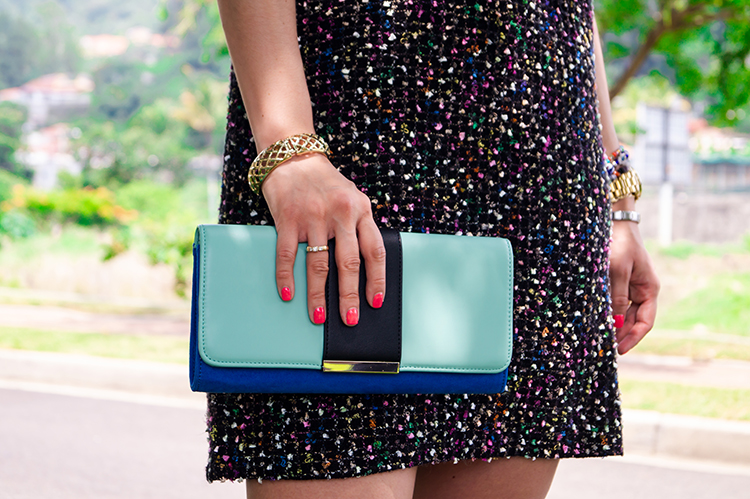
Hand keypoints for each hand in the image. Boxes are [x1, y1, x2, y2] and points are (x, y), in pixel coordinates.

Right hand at [261, 153, 385, 325]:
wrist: (293, 156)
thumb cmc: (325, 183)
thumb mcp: (351, 198)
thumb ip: (358, 226)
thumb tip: (364, 268)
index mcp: (360, 209)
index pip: (374, 250)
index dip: (377, 279)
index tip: (376, 302)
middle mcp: (339, 213)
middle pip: (348, 262)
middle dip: (350, 295)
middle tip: (350, 319)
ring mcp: (313, 216)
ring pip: (318, 264)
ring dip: (318, 294)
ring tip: (319, 316)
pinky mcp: (287, 218)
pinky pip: (288, 254)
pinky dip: (287, 277)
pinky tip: (289, 294)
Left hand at [609, 220, 659, 353]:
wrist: (614, 221)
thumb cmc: (619, 244)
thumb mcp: (618, 271)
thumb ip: (617, 297)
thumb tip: (615, 323)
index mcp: (649, 289)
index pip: (645, 322)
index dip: (633, 337)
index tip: (619, 350)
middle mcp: (642, 290)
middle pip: (633, 320)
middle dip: (621, 334)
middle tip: (604, 348)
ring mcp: (630, 286)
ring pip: (622, 312)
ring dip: (613, 324)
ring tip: (599, 337)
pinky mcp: (618, 281)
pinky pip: (614, 302)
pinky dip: (607, 311)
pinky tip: (596, 319)